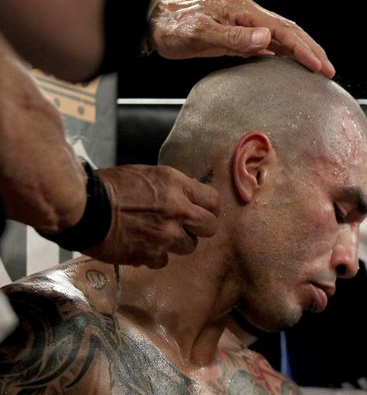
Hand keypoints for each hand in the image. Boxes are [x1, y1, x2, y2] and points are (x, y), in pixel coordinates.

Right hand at [84, 165, 219, 268]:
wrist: (84, 209)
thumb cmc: (110, 187)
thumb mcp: (147, 175)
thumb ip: (172, 188)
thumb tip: (188, 199)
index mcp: (176, 185)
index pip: (213, 200)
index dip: (208, 208)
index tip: (201, 211)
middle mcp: (178, 210)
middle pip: (210, 227)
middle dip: (200, 228)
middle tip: (186, 227)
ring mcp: (167, 235)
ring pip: (190, 246)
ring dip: (177, 244)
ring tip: (158, 236)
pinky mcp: (152, 254)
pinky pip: (164, 261)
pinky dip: (155, 256)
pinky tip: (141, 247)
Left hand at [148, 0, 334, 77]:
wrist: (154, 25)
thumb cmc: (173, 27)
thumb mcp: (200, 33)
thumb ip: (232, 37)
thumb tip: (266, 39)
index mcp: (243, 11)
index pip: (282, 30)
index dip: (303, 48)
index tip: (318, 65)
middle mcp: (248, 16)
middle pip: (289, 32)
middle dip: (311, 50)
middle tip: (329, 70)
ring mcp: (244, 26)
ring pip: (282, 39)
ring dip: (301, 53)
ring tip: (318, 70)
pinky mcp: (238, 37)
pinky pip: (268, 46)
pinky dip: (285, 56)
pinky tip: (292, 67)